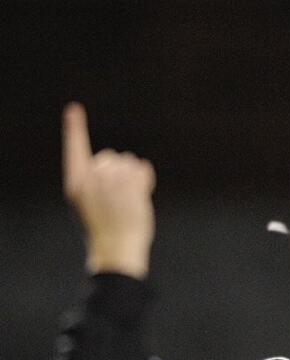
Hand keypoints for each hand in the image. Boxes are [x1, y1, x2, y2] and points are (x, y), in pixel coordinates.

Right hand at [62, 103, 155, 278]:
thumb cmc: (102, 230)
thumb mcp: (88, 205)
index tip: (74, 109)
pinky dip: (145, 178)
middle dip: (118, 170)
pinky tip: (140, 195)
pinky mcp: (132, 184)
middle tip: (118, 196)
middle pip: (110, 156)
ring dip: (132, 176)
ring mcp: (112, 179)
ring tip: (128, 200)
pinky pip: (142, 167)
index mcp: (75, 182)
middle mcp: (92, 176)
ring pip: (128, 161)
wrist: (116, 250)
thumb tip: (132, 163)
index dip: (75, 128)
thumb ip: (98, 182)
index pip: (74, 149)